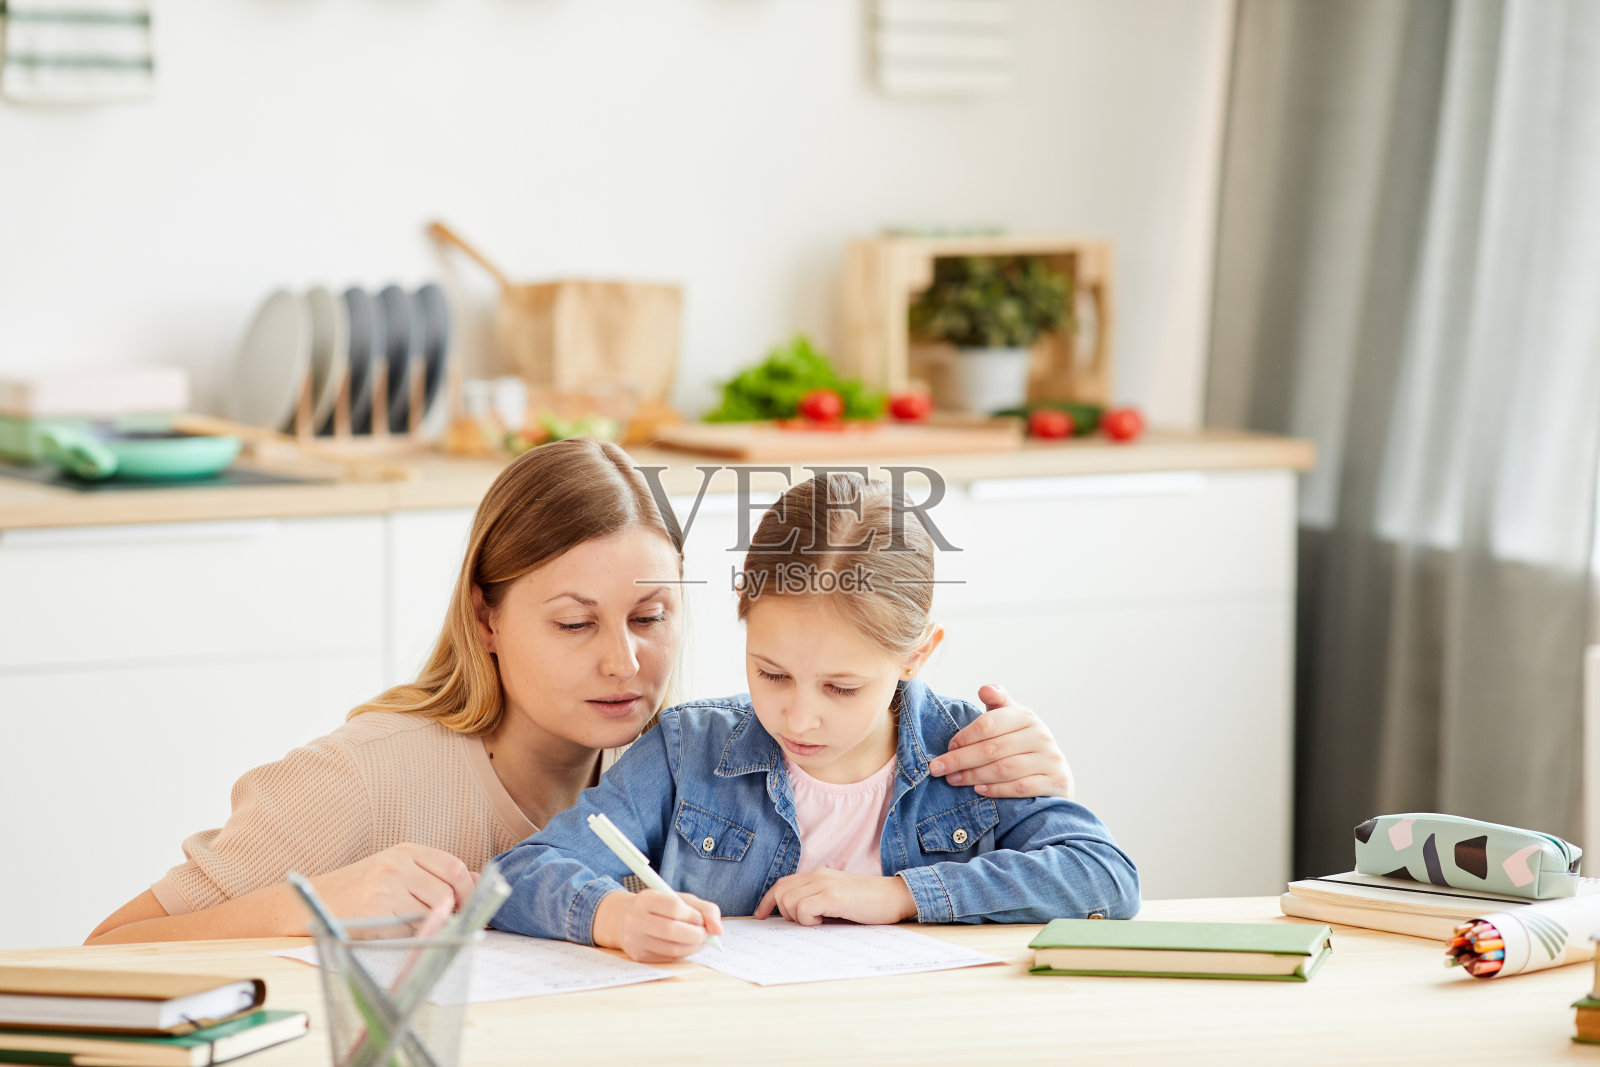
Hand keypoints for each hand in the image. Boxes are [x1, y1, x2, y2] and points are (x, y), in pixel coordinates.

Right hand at [307, 843, 477, 928]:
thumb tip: (478, 880)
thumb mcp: (400, 871)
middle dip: (455, 912)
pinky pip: (410, 929)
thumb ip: (436, 874)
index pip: (454, 867)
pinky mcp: (375, 911)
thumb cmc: (363, 888)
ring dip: (432, 924)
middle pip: (447, 891)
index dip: (469, 890)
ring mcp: (386, 887)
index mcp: (406, 851)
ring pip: (431, 912)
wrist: (317, 900)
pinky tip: (397, 931)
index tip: (470, 906)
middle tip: (452, 923)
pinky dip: (412, 935)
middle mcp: (397, 865)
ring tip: (417, 925)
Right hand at [593, 889, 722, 962]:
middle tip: (706, 934)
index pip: (674, 907)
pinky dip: (683, 955)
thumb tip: (719, 930)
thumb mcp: (680, 899)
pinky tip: (687, 947)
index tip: (701, 919)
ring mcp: (635, 939)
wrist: (626, 919)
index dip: (693, 915)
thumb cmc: (660, 908)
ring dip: (693, 947)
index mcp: (646, 899)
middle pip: (671, 930)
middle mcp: (636, 919)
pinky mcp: (638, 956)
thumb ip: (705, 909)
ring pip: (671, 949)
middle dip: (696, 935)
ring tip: (700, 941)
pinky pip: (667, 959)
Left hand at [754, 870, 916, 925]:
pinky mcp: (833, 896)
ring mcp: (825, 884)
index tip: (761, 916)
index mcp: (817, 875)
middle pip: (781, 893)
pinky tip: (826, 921)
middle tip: (808, 922)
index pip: (782, 884)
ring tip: (820, 921)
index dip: (768, 901)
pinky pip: (804, 909)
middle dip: (786, 913)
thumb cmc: (868, 903)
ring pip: (789, 902)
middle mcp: (818, 875)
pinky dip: (809, 920)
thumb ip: (816, 900)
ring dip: (799, 918)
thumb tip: (792, 917)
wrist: (895, 897)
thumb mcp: (837, 898)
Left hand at [927, 684, 1074, 799]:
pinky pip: (1021, 787)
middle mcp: (1041, 735)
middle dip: (960, 759)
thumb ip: (997, 703)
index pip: (989, 724)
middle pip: (993, 748)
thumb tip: (985, 689)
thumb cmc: (1024, 745)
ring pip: (1004, 769)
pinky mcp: (1055, 782)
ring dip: (974, 775)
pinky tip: (978, 790)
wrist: (1056, 775)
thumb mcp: (1012, 720)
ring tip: (953, 779)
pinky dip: (997, 789)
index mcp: (1026, 716)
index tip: (947, 747)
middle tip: (938, 768)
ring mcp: (1050, 760)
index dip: (965, 736)